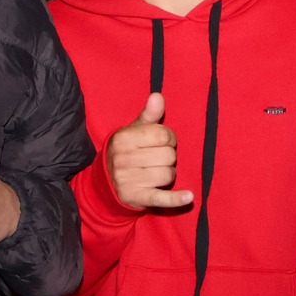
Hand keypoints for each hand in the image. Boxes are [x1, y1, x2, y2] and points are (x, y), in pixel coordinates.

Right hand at [106, 92, 190, 211]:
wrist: (106, 181)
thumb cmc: (126, 150)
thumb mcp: (134, 130)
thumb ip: (149, 114)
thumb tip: (158, 96)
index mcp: (124, 139)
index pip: (164, 135)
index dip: (168, 139)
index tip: (160, 143)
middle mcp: (124, 159)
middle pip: (169, 155)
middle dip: (168, 157)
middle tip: (156, 159)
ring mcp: (128, 180)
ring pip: (168, 174)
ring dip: (168, 174)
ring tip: (155, 172)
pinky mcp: (136, 198)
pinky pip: (161, 198)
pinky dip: (176, 199)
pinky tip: (189, 196)